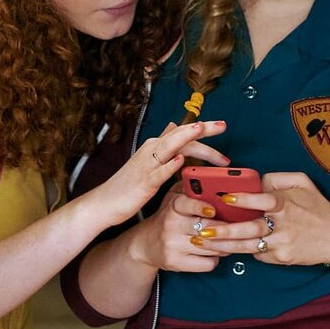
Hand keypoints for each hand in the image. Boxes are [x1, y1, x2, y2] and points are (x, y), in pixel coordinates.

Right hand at [88, 120, 228, 227]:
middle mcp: (151, 150)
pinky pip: (158, 172)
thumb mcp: (147, 160)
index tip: (221, 125)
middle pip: (180, 136)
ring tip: (201, 129)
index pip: (182, 132)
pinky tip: (181, 161)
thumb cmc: (129, 185)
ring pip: (169, 146)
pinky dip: (169, 165)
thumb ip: (163, 145)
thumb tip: (173, 126)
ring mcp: (147, 165)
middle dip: (202, 130)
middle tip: (223, 126)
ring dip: (186, 137)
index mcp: (155, 147)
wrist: (105, 203)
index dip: (202, 128)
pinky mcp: (143, 182)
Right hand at [126, 189, 223, 272]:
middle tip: (235, 226)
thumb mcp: (175, 196)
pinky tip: (212, 252)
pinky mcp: (176, 263)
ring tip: (225, 239)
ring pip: (211, 247)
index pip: (186, 204)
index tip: (213, 210)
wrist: (146, 243)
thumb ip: (193, 187)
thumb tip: (218, 182)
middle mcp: (171, 226)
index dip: (201, 207)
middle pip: (205, 228)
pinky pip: (207, 263)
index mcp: (173, 206)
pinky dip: (215, 258)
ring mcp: (172, 246)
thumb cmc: (168, 217)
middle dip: (224, 228)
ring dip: (224, 244)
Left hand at [191, 172, 329, 266]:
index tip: (225, 196)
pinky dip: (244, 250)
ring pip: (248, 247)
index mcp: (286, 204)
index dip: (245, 198)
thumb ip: (277, 178)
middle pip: (250, 229)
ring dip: (223, 246)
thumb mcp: (302, 183)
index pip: (264, 200)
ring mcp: (282, 244)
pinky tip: (224, 247)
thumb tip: (254, 180)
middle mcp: (283, 225)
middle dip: (223, 232)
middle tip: (201, 231)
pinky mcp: (283, 259)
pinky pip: (258, 254)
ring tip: (201, 242)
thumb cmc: (317, 206)